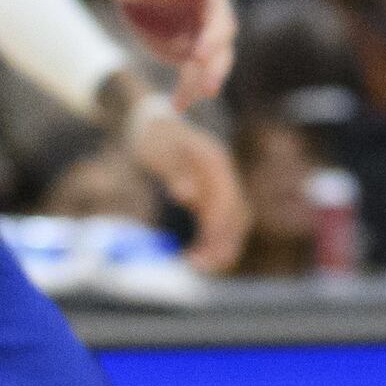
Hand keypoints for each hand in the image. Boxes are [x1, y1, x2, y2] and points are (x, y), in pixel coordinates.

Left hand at [89, 0, 250, 104]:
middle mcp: (207, 0)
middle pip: (221, 25)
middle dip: (216, 44)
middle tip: (201, 60)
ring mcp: (200, 27)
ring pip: (215, 55)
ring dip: (209, 74)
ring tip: (197, 94)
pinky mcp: (187, 47)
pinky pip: (195, 72)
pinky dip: (190, 89)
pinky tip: (179, 105)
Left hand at [123, 99, 250, 273]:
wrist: (149, 120)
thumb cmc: (152, 134)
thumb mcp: (156, 148)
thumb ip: (173, 170)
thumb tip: (186, 195)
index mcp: (214, 162)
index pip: (226, 201)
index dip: (216, 229)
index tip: (200, 251)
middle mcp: (223, 174)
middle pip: (235, 214)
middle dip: (222, 243)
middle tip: (196, 266)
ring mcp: (218, 184)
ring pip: (232, 221)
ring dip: (220, 245)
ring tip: (196, 265)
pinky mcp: (209, 194)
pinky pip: (220, 221)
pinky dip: (213, 240)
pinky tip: (195, 254)